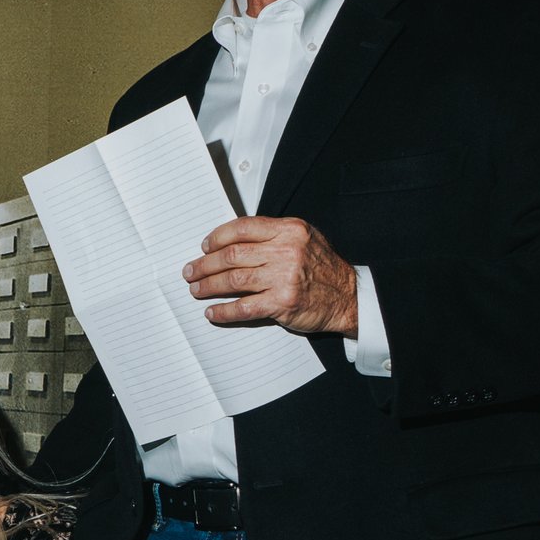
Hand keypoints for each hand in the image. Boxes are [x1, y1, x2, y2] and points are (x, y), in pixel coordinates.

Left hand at [185, 216, 358, 334]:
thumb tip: (232, 241)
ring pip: (233, 279)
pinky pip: (244, 307)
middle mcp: (286, 251)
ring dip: (209, 286)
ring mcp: (284, 277)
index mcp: (290, 230)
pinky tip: (212, 312)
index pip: (243, 228)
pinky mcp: (283, 302)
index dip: (218, 237)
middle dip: (205, 264)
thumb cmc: (323, 269)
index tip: (205, 247)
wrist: (348, 297)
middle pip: (232, 255)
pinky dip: (224, 311)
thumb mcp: (304, 239)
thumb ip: (273, 236)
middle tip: (191, 271)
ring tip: (196, 290)